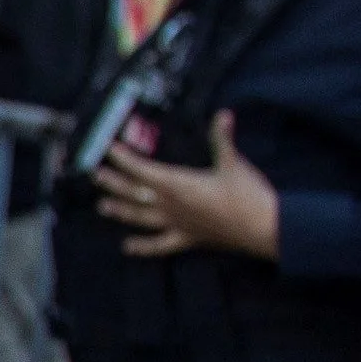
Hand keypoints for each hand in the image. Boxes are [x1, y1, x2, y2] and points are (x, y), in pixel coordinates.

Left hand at [97, 110, 279, 259]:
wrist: (264, 228)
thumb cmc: (248, 194)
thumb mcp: (234, 163)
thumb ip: (223, 138)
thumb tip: (224, 114)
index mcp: (178, 184)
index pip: (143, 170)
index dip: (125, 159)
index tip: (110, 150)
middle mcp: (171, 205)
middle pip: (135, 193)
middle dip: (115, 183)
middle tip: (96, 175)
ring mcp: (176, 224)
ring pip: (140, 217)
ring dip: (121, 211)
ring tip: (102, 206)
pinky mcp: (187, 239)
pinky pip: (159, 245)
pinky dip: (143, 247)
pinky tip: (127, 247)